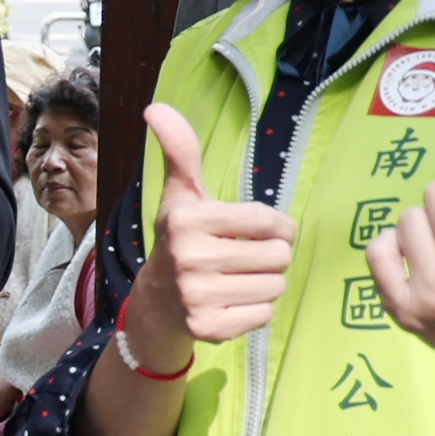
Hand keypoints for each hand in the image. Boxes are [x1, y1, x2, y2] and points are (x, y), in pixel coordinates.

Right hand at [116, 104, 296, 371]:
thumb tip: (155, 106)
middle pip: (279, 256)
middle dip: (269, 257)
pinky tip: (231, 302)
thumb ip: (180, 150)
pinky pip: (264, 314)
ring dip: (265, 283)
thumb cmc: (181, 240)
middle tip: (242, 259)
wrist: (155, 303)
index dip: (274, 227)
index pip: (271, 222)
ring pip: (276, 286)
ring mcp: (197, 296)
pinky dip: (255, 310)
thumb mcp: (181, 195)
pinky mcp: (209, 328)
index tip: (254, 232)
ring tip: (237, 280)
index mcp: (187, 221)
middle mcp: (189, 258)